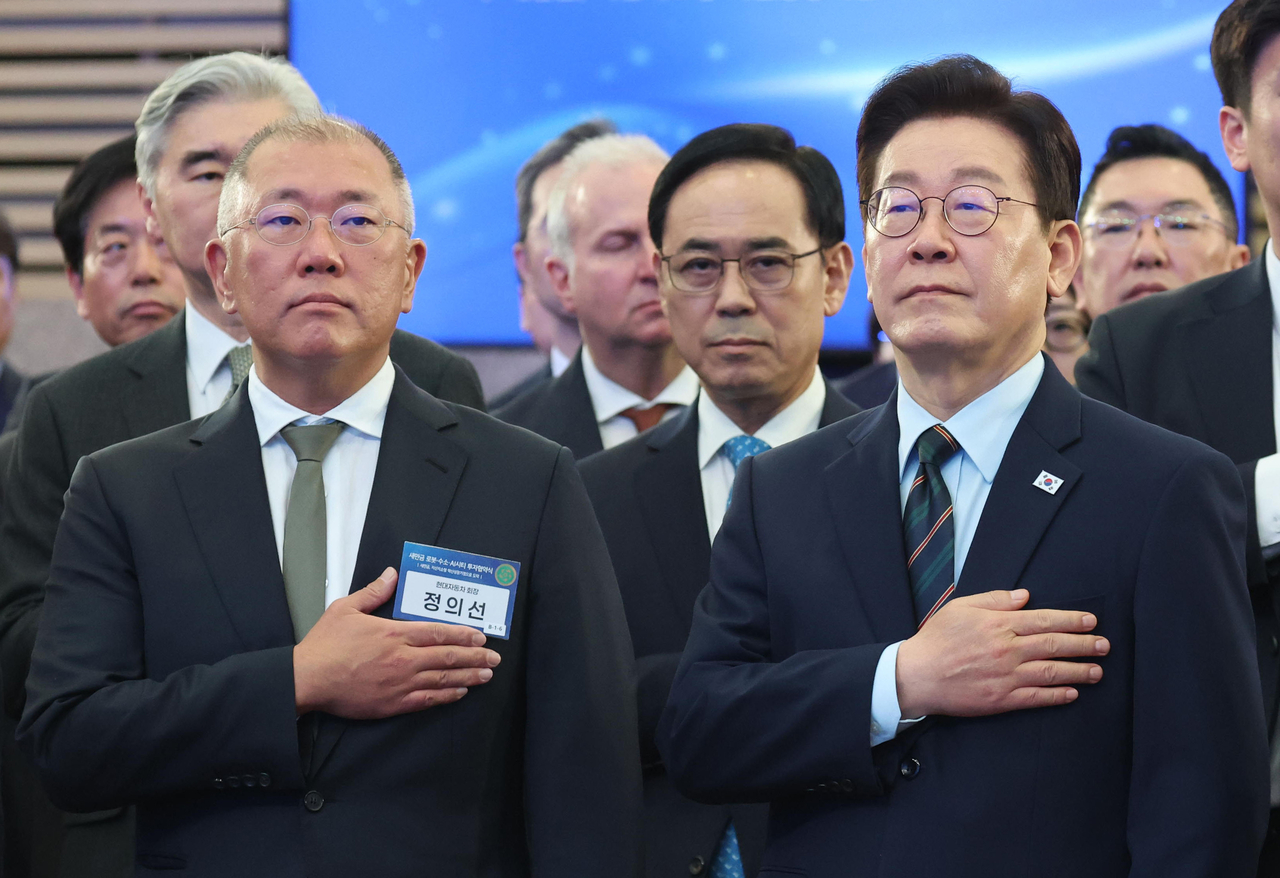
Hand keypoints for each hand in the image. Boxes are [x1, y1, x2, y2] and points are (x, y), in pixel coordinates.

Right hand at [293, 567, 501, 718]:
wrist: (309, 679)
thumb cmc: (325, 644)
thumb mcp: (346, 609)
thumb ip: (374, 592)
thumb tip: (391, 575)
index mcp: (394, 633)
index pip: (438, 632)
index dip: (463, 634)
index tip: (481, 636)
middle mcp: (403, 658)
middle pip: (448, 657)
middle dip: (475, 657)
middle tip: (495, 659)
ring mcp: (400, 683)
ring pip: (442, 680)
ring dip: (468, 677)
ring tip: (486, 676)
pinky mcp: (392, 704)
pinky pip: (427, 700)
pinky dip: (446, 696)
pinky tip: (460, 693)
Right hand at [895, 588, 1107, 718]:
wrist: (917, 675)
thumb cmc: (936, 639)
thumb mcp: (960, 607)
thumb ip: (994, 599)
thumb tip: (1025, 597)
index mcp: (999, 624)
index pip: (1044, 620)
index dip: (1071, 620)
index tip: (1091, 621)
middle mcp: (1008, 649)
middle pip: (1055, 645)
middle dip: (1084, 644)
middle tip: (1104, 645)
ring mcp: (1007, 676)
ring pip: (1052, 672)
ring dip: (1079, 671)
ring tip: (1098, 671)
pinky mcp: (1002, 700)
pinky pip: (1037, 697)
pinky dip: (1058, 696)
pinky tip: (1072, 693)